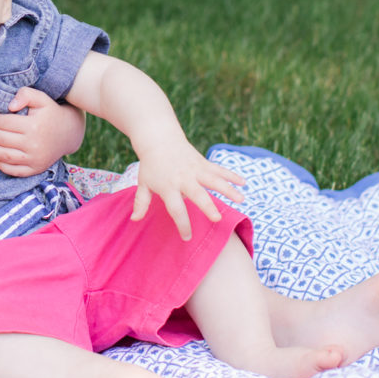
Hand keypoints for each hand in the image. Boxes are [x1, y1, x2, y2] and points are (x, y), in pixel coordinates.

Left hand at [0, 88, 84, 176]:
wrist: (69, 132)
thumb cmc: (50, 112)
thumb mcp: (41, 98)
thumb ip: (25, 95)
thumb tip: (9, 105)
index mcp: (33, 126)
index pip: (2, 122)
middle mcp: (33, 145)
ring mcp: (34, 159)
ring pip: (2, 155)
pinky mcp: (34, 169)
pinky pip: (12, 169)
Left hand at [131, 139, 245, 236]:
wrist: (159, 139)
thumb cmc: (151, 165)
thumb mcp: (143, 183)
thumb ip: (141, 202)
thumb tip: (135, 220)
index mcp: (168, 187)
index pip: (176, 209)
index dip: (182, 224)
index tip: (187, 237)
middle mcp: (183, 179)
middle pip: (197, 194)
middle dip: (208, 207)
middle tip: (217, 219)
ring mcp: (195, 170)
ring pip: (214, 180)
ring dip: (228, 189)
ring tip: (242, 199)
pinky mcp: (203, 163)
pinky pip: (219, 169)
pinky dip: (232, 175)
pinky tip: (244, 182)